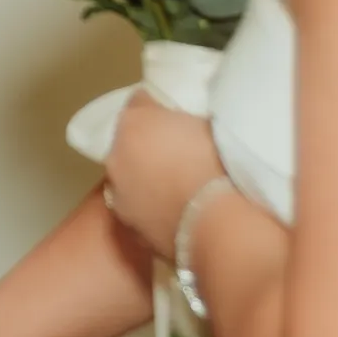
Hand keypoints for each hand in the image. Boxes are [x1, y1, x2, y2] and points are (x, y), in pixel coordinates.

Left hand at [102, 92, 222, 258]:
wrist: (220, 223)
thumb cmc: (221, 162)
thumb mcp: (210, 121)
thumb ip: (187, 119)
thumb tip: (186, 124)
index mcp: (133, 122)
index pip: (139, 104)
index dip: (158, 109)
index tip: (176, 115)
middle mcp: (116, 158)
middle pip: (129, 145)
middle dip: (148, 147)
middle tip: (180, 153)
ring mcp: (121, 199)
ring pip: (130, 181)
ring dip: (147, 181)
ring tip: (181, 188)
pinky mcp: (134, 232)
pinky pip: (142, 212)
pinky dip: (154, 210)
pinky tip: (180, 214)